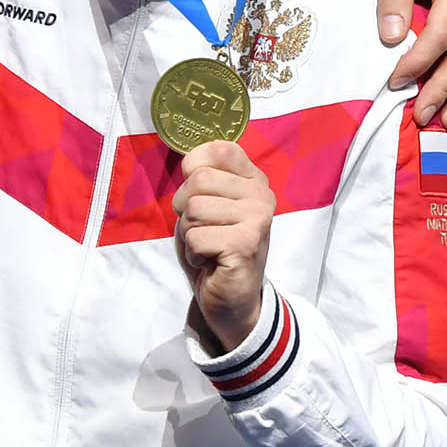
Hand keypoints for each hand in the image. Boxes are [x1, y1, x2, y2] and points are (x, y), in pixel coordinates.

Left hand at [174, 140, 274, 352]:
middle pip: (198, 180)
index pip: (218, 149)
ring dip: (189, 234)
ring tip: (208, 246)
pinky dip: (194, 253)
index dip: (193, 170)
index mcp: (253, 178)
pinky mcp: (245, 244)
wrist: (232, 297)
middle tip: (202, 229)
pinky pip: (195, 237)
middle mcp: (261, 194)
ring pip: (193, 210)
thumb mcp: (207, 205)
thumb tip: (190, 161)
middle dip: (185, 209)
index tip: (201, 196)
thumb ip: (203, 180)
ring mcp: (257, 218)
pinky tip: (211, 261)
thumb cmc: (214, 247)